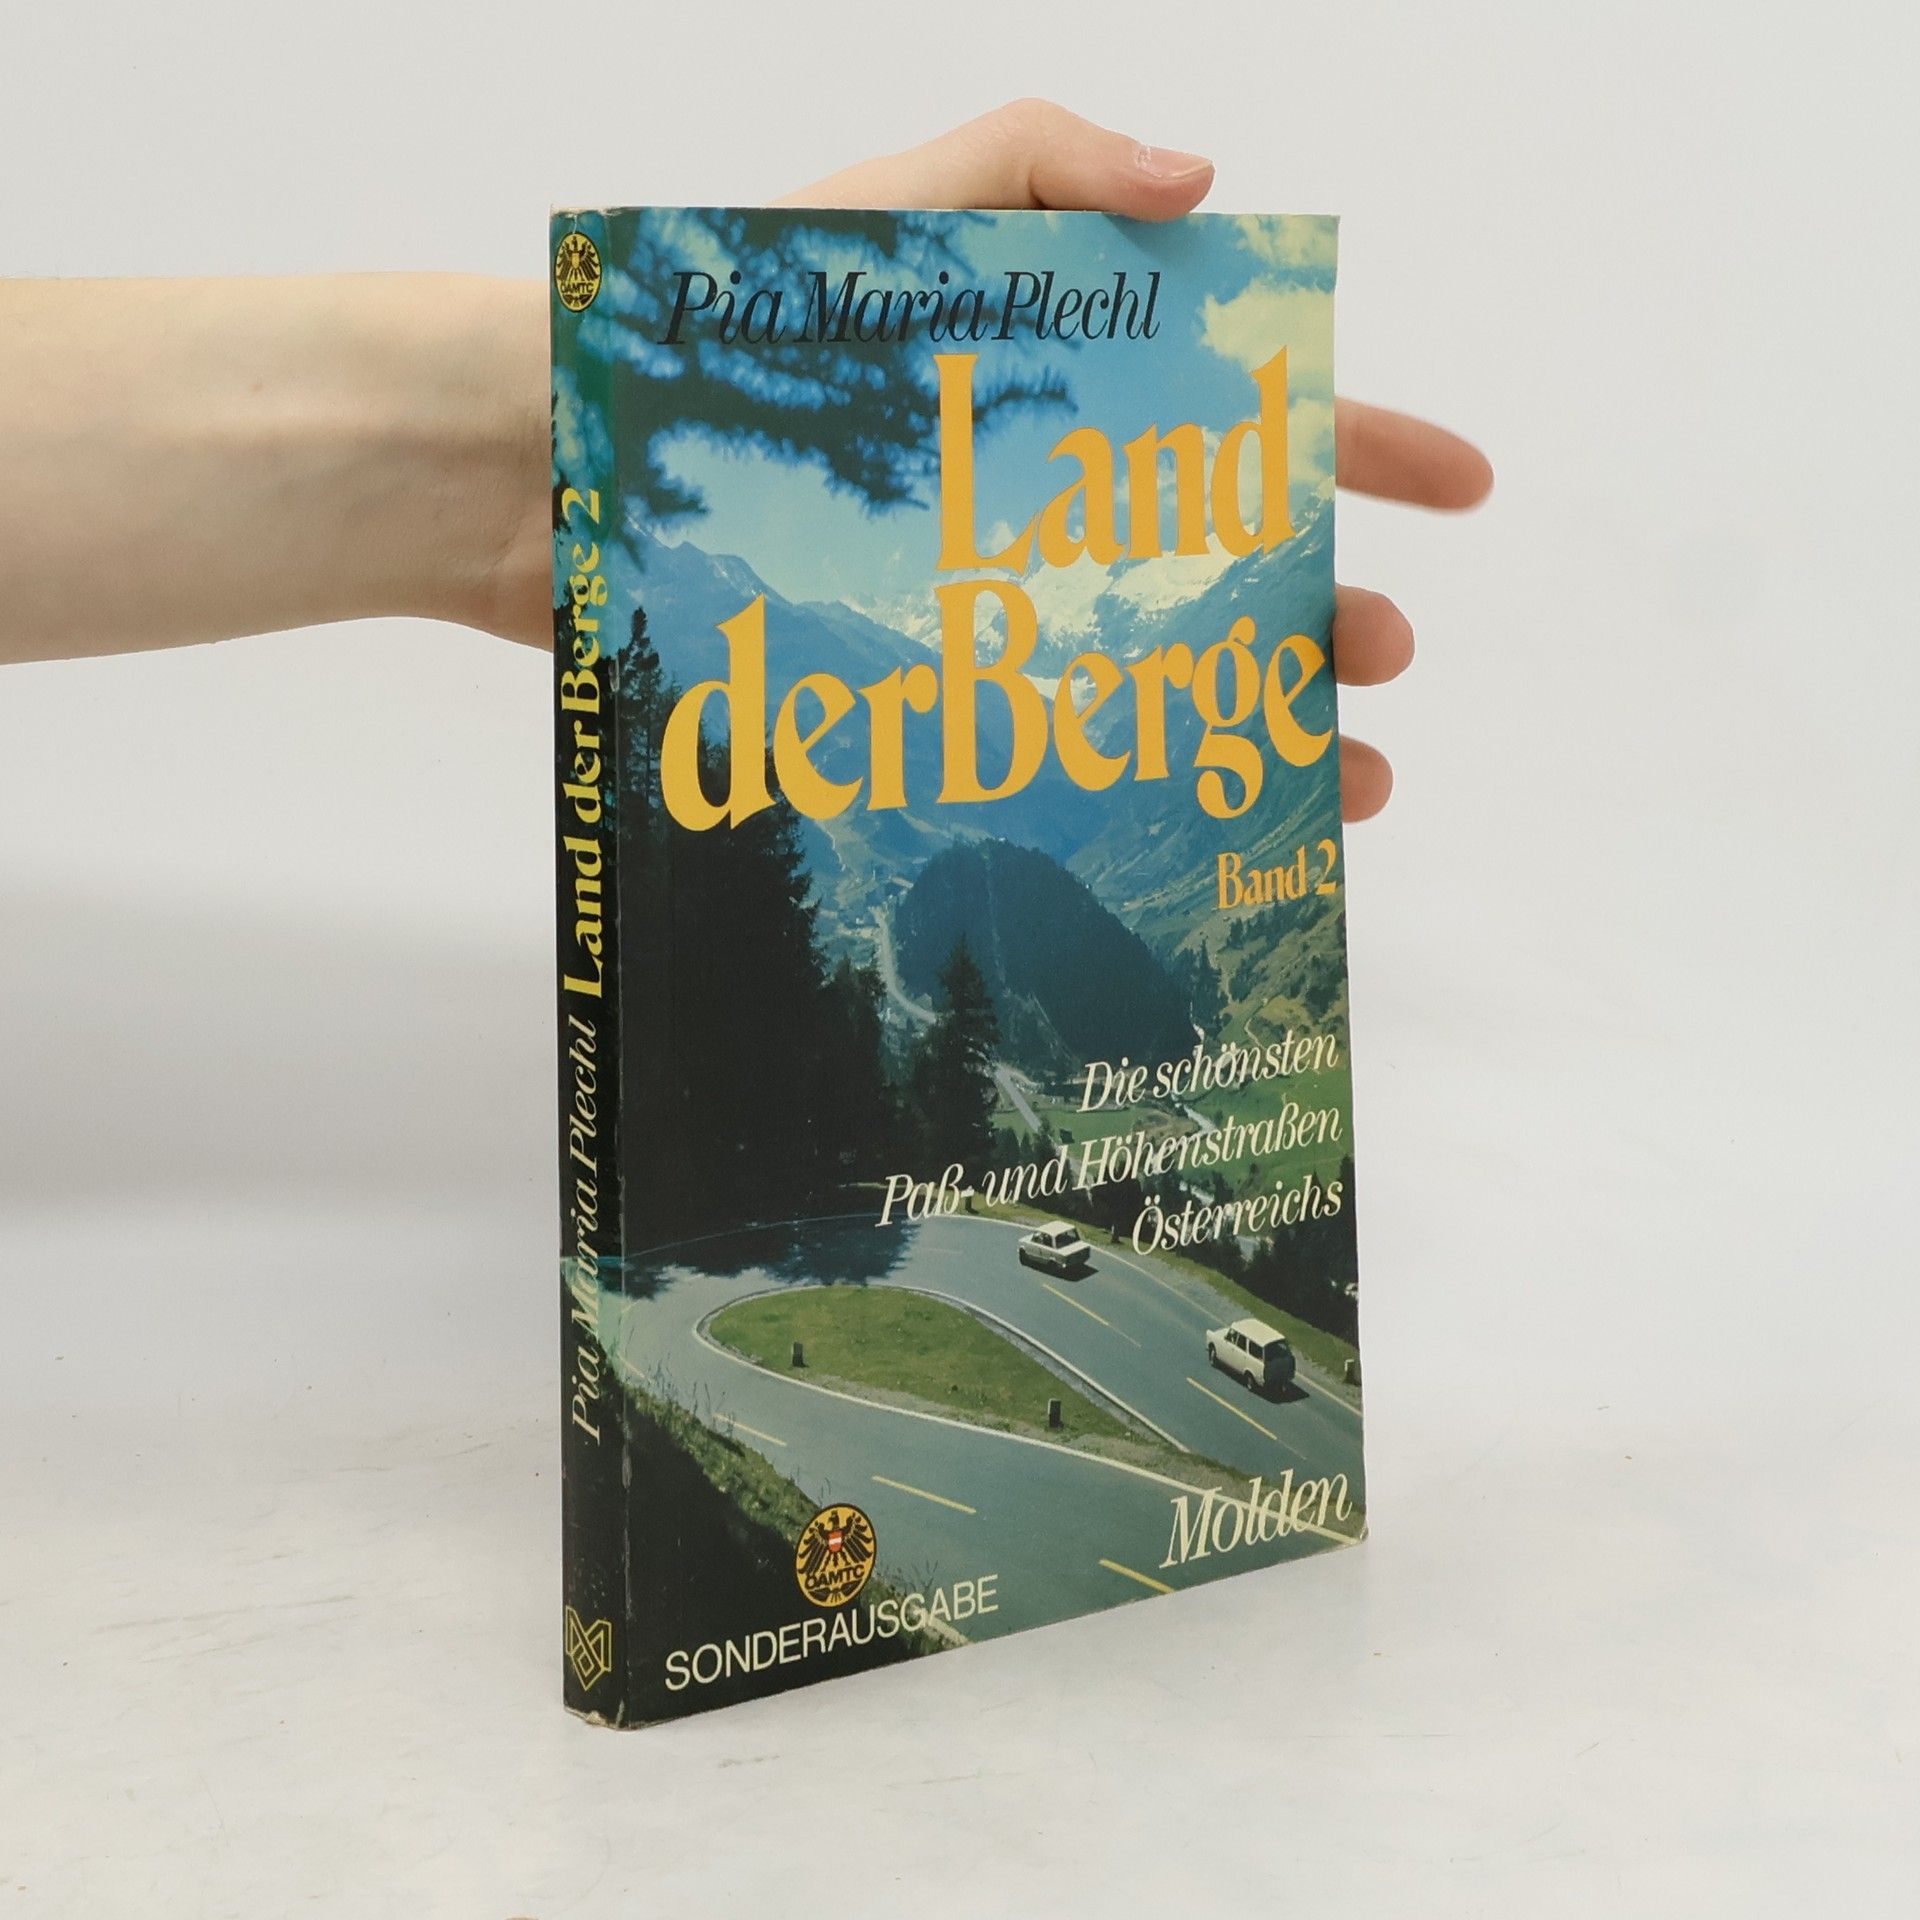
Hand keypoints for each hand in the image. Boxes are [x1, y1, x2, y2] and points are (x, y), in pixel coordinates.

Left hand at [780, 100, 1494, 821]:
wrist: (589, 446)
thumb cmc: (741, 318)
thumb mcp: (904, 203)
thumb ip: (1044, 162)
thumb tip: (1206, 181)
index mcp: (1080, 394)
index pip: (1254, 415)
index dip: (1370, 443)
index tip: (1463, 487)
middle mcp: (1060, 511)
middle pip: (1232, 564)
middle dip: (1330, 607)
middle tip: (1380, 649)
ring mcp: (1003, 606)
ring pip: (1171, 673)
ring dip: (1270, 722)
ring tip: (1344, 777)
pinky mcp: (935, 687)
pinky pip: (1068, 745)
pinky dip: (1146, 787)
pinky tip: (1198, 825)